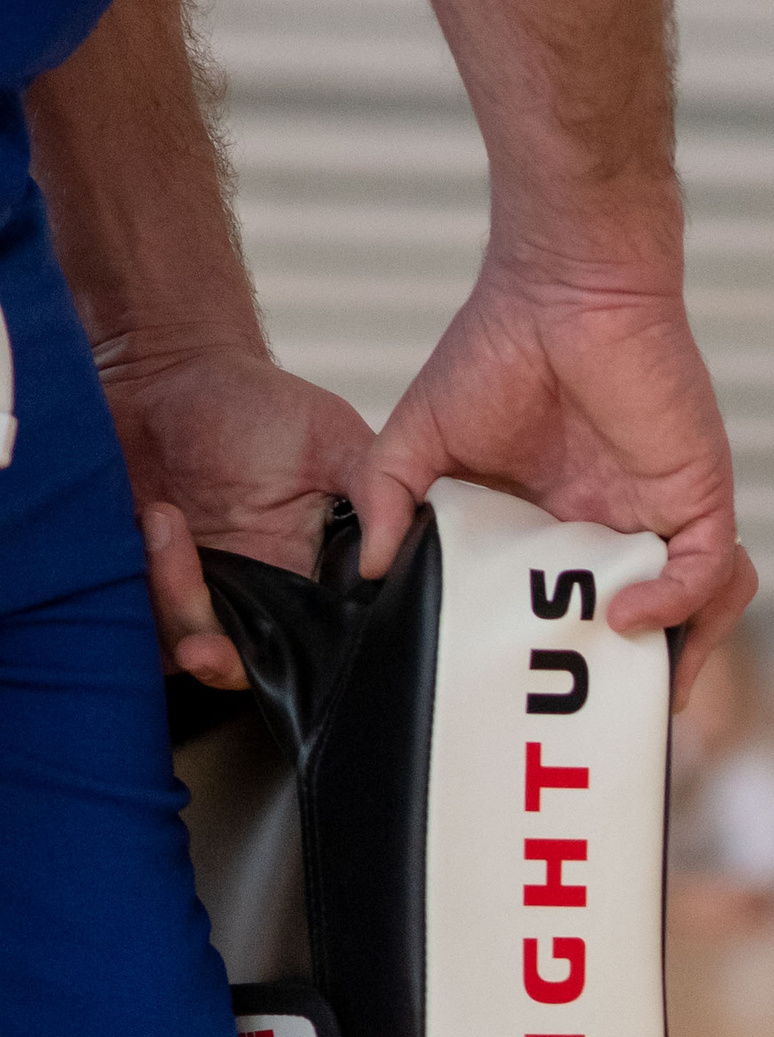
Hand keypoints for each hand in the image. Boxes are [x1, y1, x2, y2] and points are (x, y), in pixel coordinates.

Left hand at [94, 341, 374, 690]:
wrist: (169, 370)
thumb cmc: (257, 402)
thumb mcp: (334, 438)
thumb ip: (377, 493)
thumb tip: (389, 563)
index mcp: (303, 576)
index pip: (299, 650)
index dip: (270, 665)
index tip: (241, 651)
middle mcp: (248, 591)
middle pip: (232, 659)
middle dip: (210, 657)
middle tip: (197, 638)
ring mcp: (191, 585)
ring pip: (177, 640)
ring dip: (166, 599)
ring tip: (161, 519)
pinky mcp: (137, 572)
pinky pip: (128, 613)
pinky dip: (121, 594)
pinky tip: (137, 531)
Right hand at [354, 251, 755, 692]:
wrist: (563, 284)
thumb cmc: (497, 346)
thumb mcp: (420, 438)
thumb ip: (393, 502)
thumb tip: (369, 572)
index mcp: (560, 527)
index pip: (571, 613)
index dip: (565, 664)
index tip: (535, 713)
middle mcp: (616, 530)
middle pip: (642, 629)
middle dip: (630, 684)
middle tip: (596, 736)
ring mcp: (659, 517)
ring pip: (693, 612)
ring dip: (674, 659)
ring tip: (639, 701)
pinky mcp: (697, 496)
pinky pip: (708, 571)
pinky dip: (678, 605)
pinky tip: (631, 618)